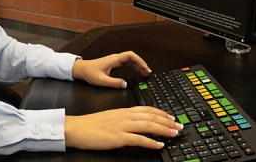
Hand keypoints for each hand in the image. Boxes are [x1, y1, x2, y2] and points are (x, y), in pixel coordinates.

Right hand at [65, 106, 182, 149]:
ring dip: (164, 130)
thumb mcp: (110, 118)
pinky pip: (138, 139)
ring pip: (148, 125)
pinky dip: (151, 142)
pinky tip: (159, 145)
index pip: (147, 109)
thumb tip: (135, 123)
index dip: (161, 113)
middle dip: (167, 121)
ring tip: (174, 134)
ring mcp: (122, 126)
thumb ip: (123, 119)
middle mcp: (125, 116)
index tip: (172, 117)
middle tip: (179, 126)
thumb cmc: (90, 125)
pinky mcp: (118, 137)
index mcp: (123, 111)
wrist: (76, 128)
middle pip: (151, 116)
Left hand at [72, 51, 150, 88]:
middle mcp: (115, 59)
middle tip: (148, 72)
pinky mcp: (114, 64)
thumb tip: (125, 84)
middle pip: (132, 58)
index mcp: (114, 60)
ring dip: (139, 65)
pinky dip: (134, 67)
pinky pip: (127, 64)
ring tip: (145, 73)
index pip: (130, 55)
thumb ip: (113, 83)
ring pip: (130, 61)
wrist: (82, 70)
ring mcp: (115, 61)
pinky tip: (138, 72)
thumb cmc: (90, 73)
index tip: (144, 67)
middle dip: (141, 64)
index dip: (139, 60)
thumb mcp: (101, 80)